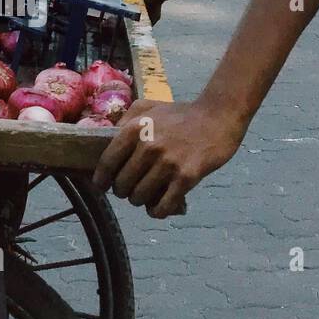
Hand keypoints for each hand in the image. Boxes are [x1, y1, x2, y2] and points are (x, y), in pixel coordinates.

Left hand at [92, 98, 243, 218]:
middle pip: (122, 183)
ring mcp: (168, 163)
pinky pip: (164, 205)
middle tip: (128, 190)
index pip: (108, 162)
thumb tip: (108, 139)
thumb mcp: (147, 107)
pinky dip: (157, 211)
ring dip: (139, 200)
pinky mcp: (186, 177)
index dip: (101, 179)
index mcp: (134, 129)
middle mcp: (148, 147)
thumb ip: (125, 120)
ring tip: (144, 196)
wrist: (217, 117)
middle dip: (122, 191)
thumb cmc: (180, 113)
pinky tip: (157, 208)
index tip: (101, 186)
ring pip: (140, 196)